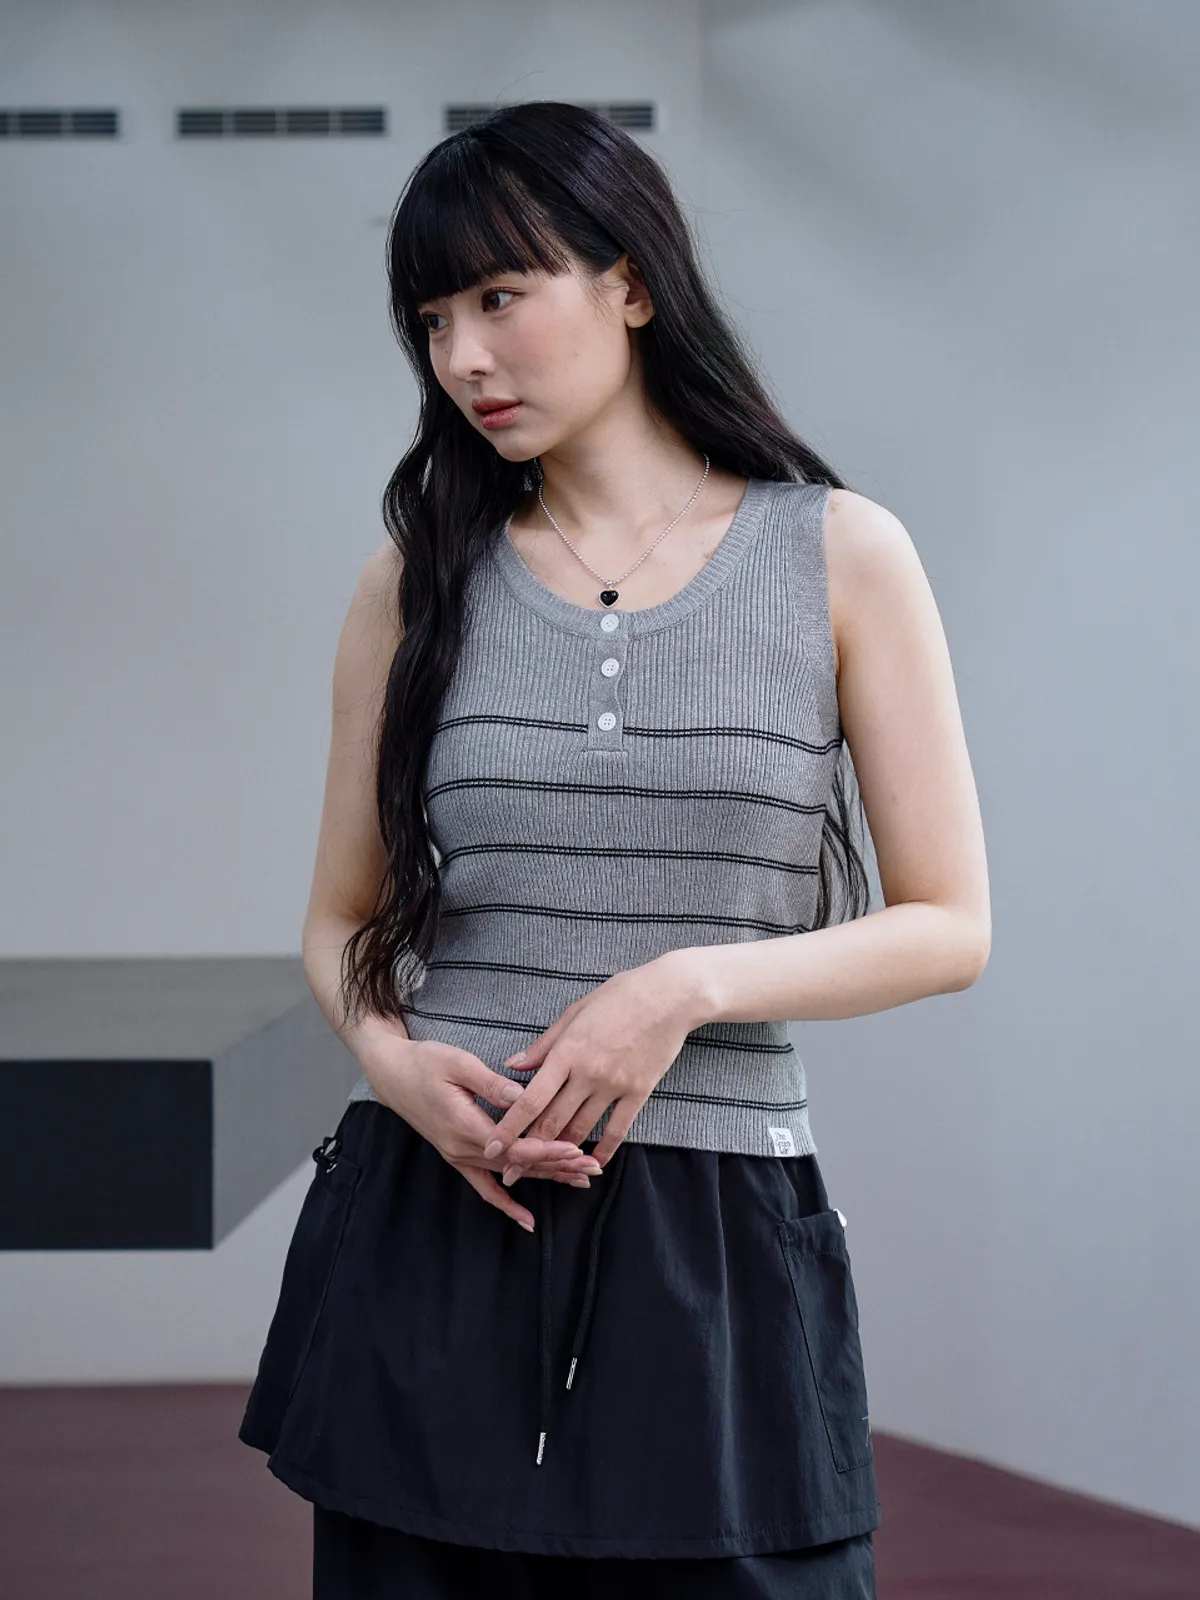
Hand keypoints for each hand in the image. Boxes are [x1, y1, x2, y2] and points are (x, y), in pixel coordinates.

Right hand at [359, 1036, 604, 1230]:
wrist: (391, 1074)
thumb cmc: (424, 1062)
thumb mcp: (458, 1063)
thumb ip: (491, 1083)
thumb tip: (522, 1097)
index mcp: (465, 1125)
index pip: (514, 1147)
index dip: (547, 1150)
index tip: (576, 1150)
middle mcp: (462, 1148)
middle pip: (518, 1165)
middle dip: (558, 1167)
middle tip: (591, 1169)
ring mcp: (458, 1155)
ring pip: (508, 1175)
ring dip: (543, 1178)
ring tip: (578, 1181)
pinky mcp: (456, 1155)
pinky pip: (483, 1187)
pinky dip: (505, 1204)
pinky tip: (526, 1219)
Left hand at [480, 955, 703, 1169]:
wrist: (670, 996)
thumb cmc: (620, 995)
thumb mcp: (576, 1012)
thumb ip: (544, 1044)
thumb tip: (513, 1065)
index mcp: (567, 1051)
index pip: (530, 1099)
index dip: (509, 1128)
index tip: (492, 1147)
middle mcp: (587, 1073)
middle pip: (551, 1121)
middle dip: (528, 1150)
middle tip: (512, 1170)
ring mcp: (614, 1085)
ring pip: (580, 1129)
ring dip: (560, 1151)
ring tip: (544, 1167)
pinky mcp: (639, 1092)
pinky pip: (617, 1130)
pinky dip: (603, 1150)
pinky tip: (592, 1162)